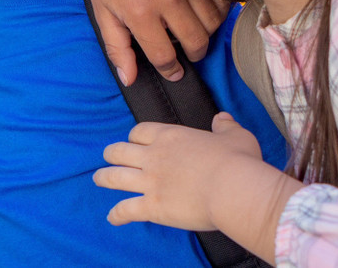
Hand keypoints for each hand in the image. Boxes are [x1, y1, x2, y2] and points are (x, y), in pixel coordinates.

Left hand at [73, 0, 226, 84]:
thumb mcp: (102, 12)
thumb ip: (117, 48)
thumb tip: (129, 78)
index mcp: (141, 13)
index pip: (165, 56)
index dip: (171, 69)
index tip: (174, 72)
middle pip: (197, 41)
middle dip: (194, 53)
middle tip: (188, 52)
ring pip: (214, 20)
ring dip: (208, 31)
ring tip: (195, 29)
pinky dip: (219, 7)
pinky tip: (206, 8)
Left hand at [94, 113, 264, 230]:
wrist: (235, 188)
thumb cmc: (239, 161)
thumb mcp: (235, 136)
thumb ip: (225, 126)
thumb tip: (222, 118)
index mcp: (170, 137)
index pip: (139, 131)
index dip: (134, 136)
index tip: (136, 141)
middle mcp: (154, 157)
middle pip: (119, 151)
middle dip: (112, 153)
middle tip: (111, 157)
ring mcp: (150, 182)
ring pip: (114, 177)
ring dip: (103, 178)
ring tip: (98, 179)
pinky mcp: (153, 206)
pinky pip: (126, 210)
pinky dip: (117, 215)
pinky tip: (112, 218)